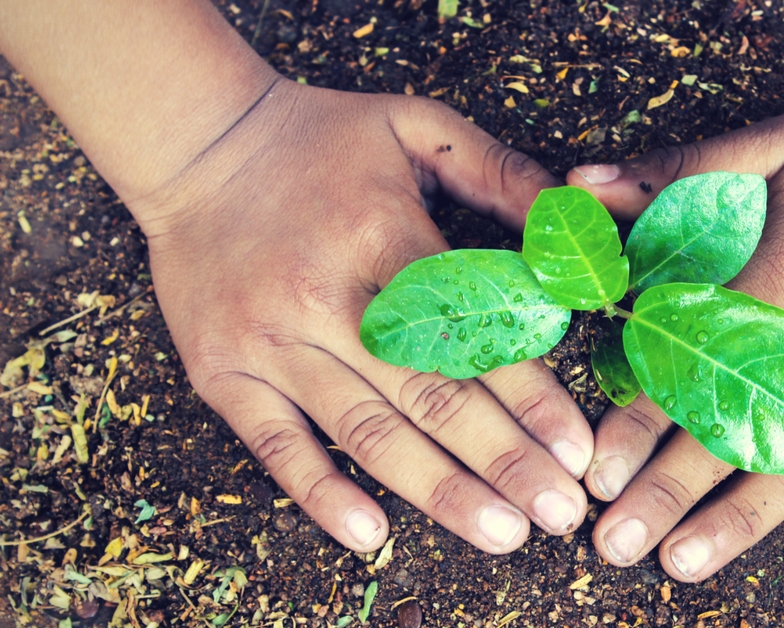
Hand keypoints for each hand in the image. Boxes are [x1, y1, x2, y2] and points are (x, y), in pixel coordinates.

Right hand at [128, 78, 592, 553]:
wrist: (195, 142)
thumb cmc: (321, 140)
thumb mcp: (418, 128)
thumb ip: (500, 173)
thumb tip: (575, 227)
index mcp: (382, 235)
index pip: (469, 330)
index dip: (529, 396)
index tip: (576, 451)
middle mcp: (326, 297)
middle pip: (428, 395)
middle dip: (502, 461)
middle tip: (559, 513)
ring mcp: (269, 341)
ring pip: (366, 431)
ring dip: (438, 491)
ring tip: (501, 533)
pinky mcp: (224, 372)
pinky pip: (275, 445)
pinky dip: (321, 493)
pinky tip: (371, 535)